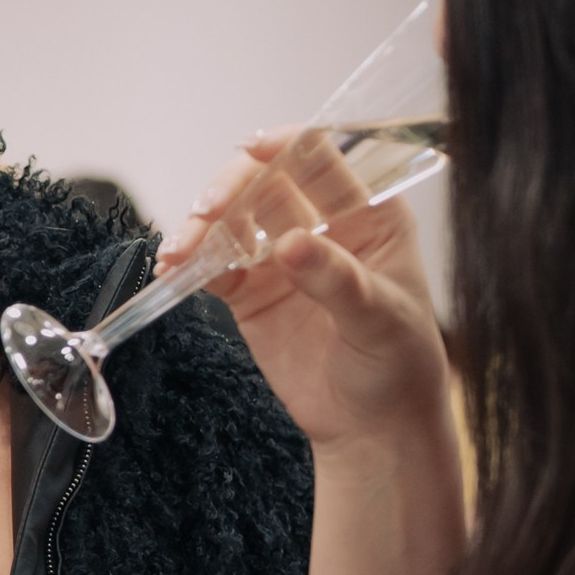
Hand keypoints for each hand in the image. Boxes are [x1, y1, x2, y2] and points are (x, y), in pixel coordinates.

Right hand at [161, 127, 452, 456]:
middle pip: (267, 183)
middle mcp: (322, 223)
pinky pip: (216, 266)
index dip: (286, 146)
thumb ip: (336, 279)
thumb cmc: (399, 365)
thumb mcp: (380, 319)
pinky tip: (174, 270)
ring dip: (203, 227)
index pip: (323, 160)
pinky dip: (192, 265)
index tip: (252, 148)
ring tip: (180, 250)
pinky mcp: (252, 292)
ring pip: (234, 220)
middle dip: (232, 189)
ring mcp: (282, 257)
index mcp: (369, 213)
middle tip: (206, 211)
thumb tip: (291, 242)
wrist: (373, 428)